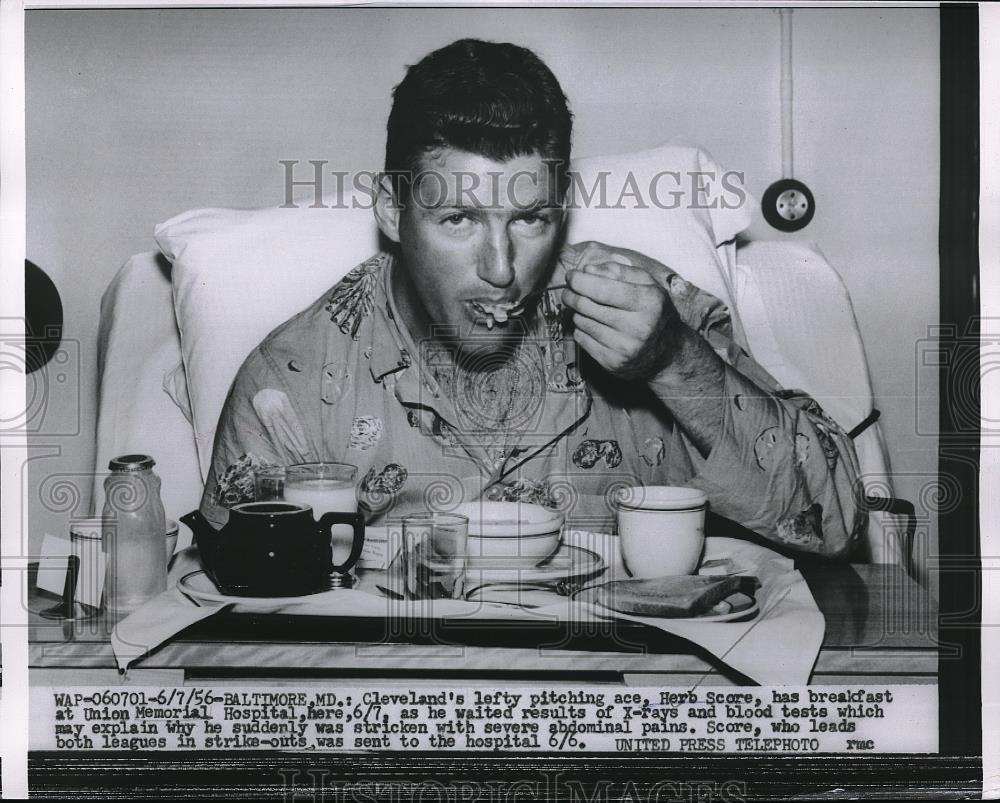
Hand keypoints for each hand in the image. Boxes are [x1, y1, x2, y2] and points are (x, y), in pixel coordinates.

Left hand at [561, 242, 680, 381]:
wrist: (666, 352)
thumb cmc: (653, 311)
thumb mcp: (646, 284)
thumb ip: (618, 271)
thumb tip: (587, 270)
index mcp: (649, 302)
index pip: (603, 289)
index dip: (581, 281)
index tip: (571, 276)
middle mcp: (638, 327)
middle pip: (586, 305)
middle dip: (572, 294)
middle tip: (569, 290)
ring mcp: (624, 347)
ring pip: (581, 321)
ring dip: (578, 312)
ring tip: (587, 308)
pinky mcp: (612, 362)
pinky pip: (581, 339)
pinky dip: (581, 328)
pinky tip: (593, 325)